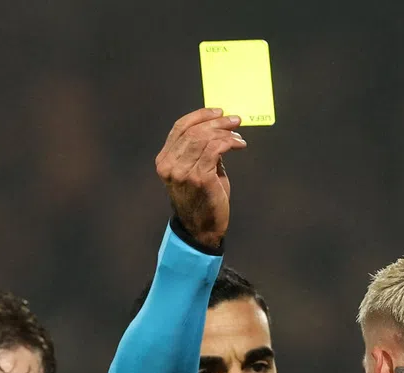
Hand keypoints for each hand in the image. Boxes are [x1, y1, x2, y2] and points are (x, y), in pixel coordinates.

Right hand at [155, 108, 246, 248]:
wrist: (202, 230)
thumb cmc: (202, 201)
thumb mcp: (195, 172)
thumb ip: (200, 151)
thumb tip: (217, 129)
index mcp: (164, 161)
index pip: (180, 128)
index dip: (200, 115)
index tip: (218, 111)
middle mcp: (170, 165)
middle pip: (194, 130)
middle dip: (217, 122)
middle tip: (235, 120)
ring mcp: (183, 172)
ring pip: (204, 138)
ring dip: (225, 132)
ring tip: (238, 135)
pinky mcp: (199, 178)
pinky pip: (215, 149)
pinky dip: (229, 143)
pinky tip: (238, 145)